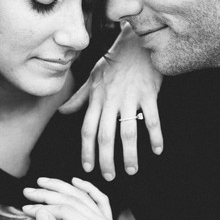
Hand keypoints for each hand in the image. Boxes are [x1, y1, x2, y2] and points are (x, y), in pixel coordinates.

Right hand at [22, 177, 120, 219]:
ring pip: (85, 198)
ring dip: (62, 188)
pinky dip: (88, 189)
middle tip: (27, 191)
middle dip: (49, 194)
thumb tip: (40, 210)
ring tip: (41, 182)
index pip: (68, 212)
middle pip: (75, 202)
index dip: (44, 207)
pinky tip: (74, 181)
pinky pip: (100, 202)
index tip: (25, 207)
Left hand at [59, 24, 162, 178]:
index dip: (86, 150)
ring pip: (127, 132)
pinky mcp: (148, 94)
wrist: (136, 42)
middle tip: (109, 177)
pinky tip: (156, 150)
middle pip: (105, 135)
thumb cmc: (114, 61)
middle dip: (105, 159)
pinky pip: (152, 119)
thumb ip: (79, 98)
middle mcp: (110, 101)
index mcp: (96, 99)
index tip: (87, 167)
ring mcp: (130, 98)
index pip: (87, 129)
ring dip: (129, 154)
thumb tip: (62, 112)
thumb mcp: (92, 78)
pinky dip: (155, 137)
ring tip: (131, 170)